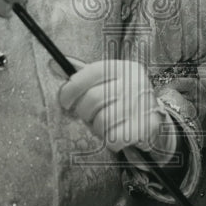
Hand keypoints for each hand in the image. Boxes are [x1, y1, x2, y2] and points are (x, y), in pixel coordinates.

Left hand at [56, 58, 175, 159]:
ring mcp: (142, 104)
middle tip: (88, 117)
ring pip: (102, 121)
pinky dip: (110, 141)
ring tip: (105, 125)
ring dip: (98, 129)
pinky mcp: (147, 126)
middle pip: (93, 99)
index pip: (92, 72)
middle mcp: (135, 82)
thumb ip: (82, 74)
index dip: (72, 88)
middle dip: (84, 113)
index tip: (65, 102)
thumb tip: (52, 63)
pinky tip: (116, 134)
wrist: (153, 120)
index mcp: (124, 68)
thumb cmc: (121, 99)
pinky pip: (114, 139)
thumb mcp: (106, 82)